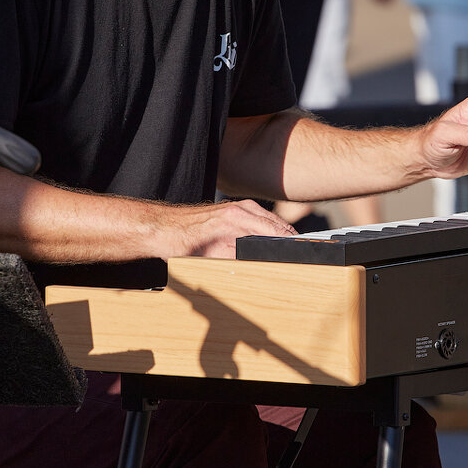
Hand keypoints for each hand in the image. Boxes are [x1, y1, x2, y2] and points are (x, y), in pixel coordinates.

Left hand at [164, 199, 295, 258]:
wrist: (165, 229)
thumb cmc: (185, 242)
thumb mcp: (215, 257)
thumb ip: (243, 257)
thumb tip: (265, 261)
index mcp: (240, 217)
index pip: (278, 231)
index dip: (292, 243)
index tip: (303, 253)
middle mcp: (243, 208)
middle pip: (279, 225)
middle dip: (289, 240)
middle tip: (300, 257)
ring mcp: (240, 206)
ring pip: (271, 221)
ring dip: (279, 235)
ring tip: (286, 251)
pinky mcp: (235, 209)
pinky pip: (260, 219)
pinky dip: (267, 229)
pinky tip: (267, 241)